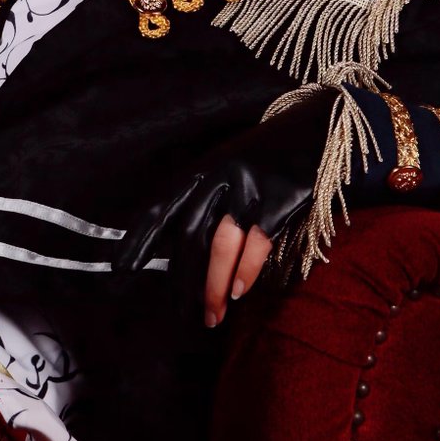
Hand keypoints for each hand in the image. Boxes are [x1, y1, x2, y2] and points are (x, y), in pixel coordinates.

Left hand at [115, 89, 336, 322]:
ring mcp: (252, 187)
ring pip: (222, 244)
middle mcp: (222, 175)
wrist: (318, 125)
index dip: (140, 239)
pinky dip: (246, 271)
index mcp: (202, 168)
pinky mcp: (283, 199)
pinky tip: (237, 292)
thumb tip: (180, 249)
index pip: (162, 207)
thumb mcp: (228, 165)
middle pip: (192, 235)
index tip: (121, 268)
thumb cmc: (267, 154)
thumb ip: (206, 200)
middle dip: (183, 280)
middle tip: (179, 314)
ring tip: (211, 315)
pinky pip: (258, 243)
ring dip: (214, 286)